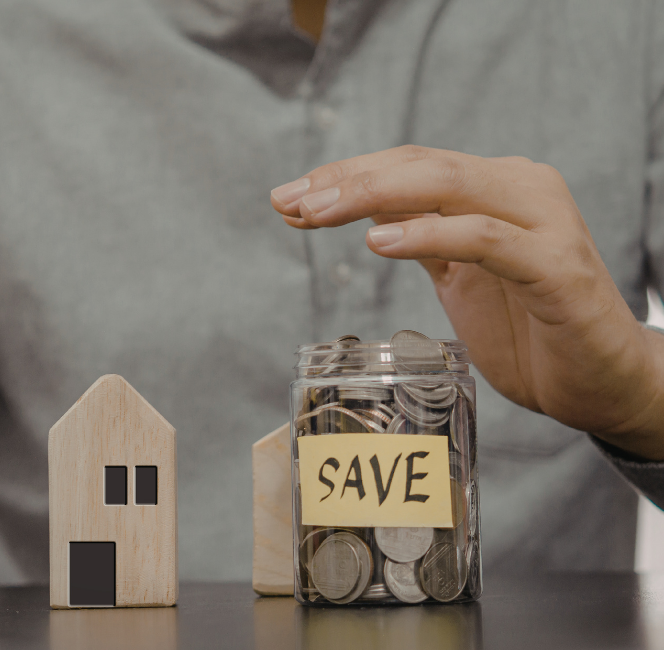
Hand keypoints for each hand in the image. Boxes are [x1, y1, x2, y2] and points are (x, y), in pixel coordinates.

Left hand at [271, 145, 663, 459]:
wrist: (601, 384)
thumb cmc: (530, 329)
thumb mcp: (461, 277)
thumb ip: (420, 239)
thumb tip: (359, 213)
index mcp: (495, 188)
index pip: (409, 164)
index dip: (345, 175)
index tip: (288, 196)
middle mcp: (520, 190)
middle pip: (419, 166)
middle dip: (345, 180)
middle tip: (288, 200)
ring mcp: (543, 222)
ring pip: (447, 185)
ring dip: (371, 196)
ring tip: (314, 213)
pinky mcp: (558, 266)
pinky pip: (485, 238)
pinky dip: (429, 234)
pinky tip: (379, 241)